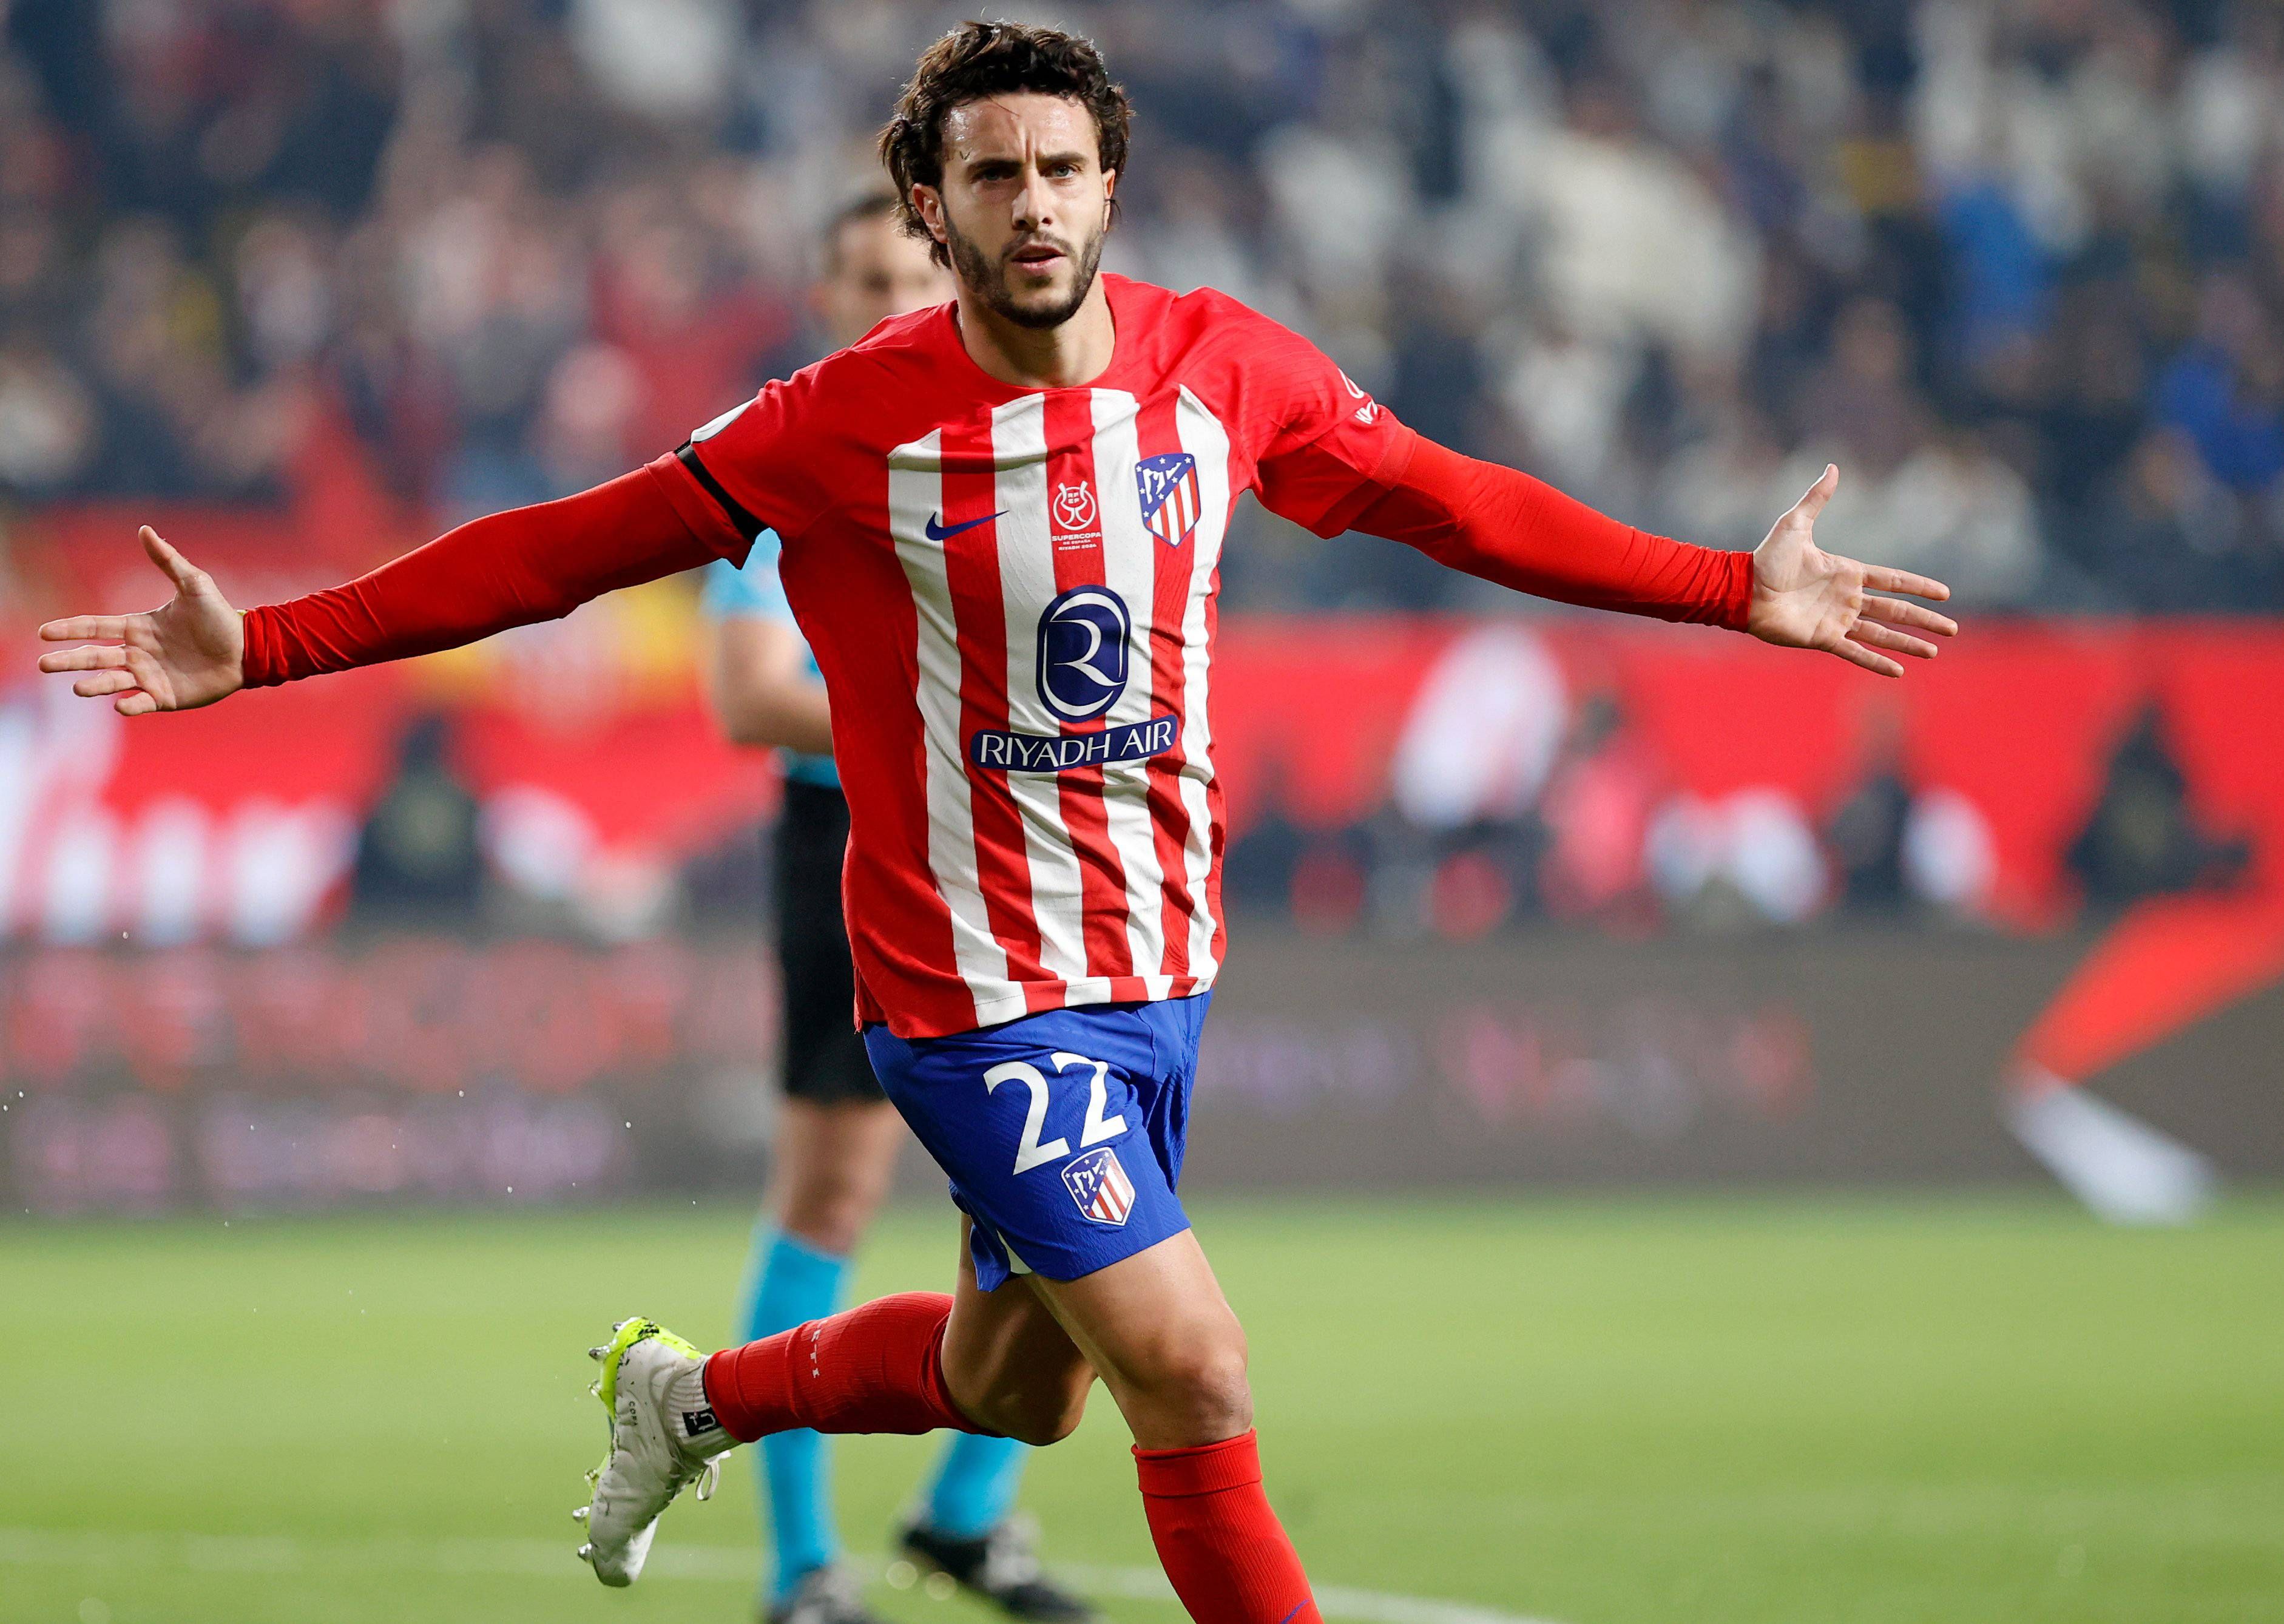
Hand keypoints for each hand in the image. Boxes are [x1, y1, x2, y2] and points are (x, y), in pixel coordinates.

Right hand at [36, 526, 246, 714]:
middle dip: (69, 660)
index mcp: (138, 627)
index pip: (96, 627)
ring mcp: (150, 676)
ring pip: (112, 681)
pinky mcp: (166, 697)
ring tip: (78, 687)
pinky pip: (142, 703)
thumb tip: (145, 529)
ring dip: (94, 685)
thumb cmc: (220, 617)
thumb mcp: (194, 584)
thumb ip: (168, 560)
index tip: (44, 632)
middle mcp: (138, 653)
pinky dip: (130, 706)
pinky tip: (121, 706)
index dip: (70, 629)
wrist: (248, 648)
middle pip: (95, 657)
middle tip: (44, 664)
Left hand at [1746, 465, 1957, 677]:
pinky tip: (1898, 672)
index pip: (1893, 580)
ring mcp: (1836, 620)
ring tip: (1933, 653)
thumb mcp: (1795, 523)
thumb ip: (1817, 498)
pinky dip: (1876, 662)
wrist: (1743, 589)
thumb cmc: (1767, 558)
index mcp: (1847, 572)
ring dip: (1907, 644)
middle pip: (1896, 610)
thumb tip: (1832, 466)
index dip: (1919, 586)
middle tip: (1952, 629)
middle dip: (1924, 620)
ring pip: (1882, 634)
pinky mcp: (1823, 638)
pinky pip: (1855, 652)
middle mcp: (1847, 598)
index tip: (1944, 594)